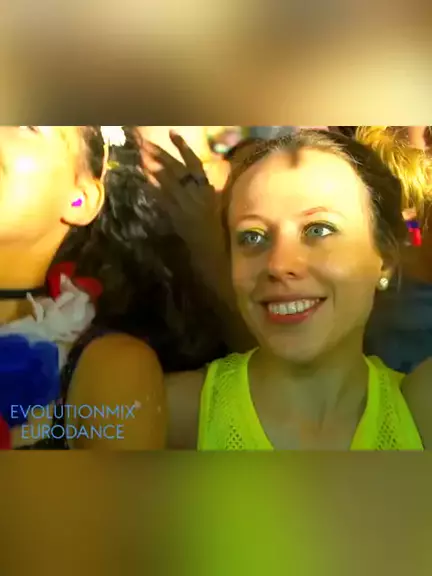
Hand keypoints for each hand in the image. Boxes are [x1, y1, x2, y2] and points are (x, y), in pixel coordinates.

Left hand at [140, 131, 226, 289]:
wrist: (210, 247)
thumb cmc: (214, 224)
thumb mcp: (214, 201)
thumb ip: (203, 186)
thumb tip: (195, 170)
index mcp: (206, 188)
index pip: (194, 163)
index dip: (183, 147)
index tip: (171, 133)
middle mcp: (195, 194)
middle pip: (175, 169)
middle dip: (159, 154)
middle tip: (144, 143)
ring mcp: (184, 205)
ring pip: (166, 182)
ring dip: (152, 168)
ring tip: (140, 155)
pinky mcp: (175, 215)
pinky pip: (162, 199)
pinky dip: (152, 189)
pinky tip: (142, 179)